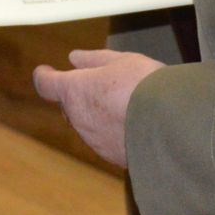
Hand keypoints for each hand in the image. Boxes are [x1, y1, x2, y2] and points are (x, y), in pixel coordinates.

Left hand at [32, 49, 163, 167]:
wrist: (169, 124)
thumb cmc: (143, 84)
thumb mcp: (121, 61)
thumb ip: (94, 59)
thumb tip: (73, 58)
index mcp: (74, 91)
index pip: (46, 84)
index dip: (45, 76)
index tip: (46, 70)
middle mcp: (78, 118)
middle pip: (69, 105)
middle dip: (78, 95)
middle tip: (101, 85)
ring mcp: (93, 140)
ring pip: (87, 124)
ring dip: (98, 114)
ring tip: (126, 104)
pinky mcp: (111, 157)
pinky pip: (105, 141)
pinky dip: (112, 132)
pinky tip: (134, 124)